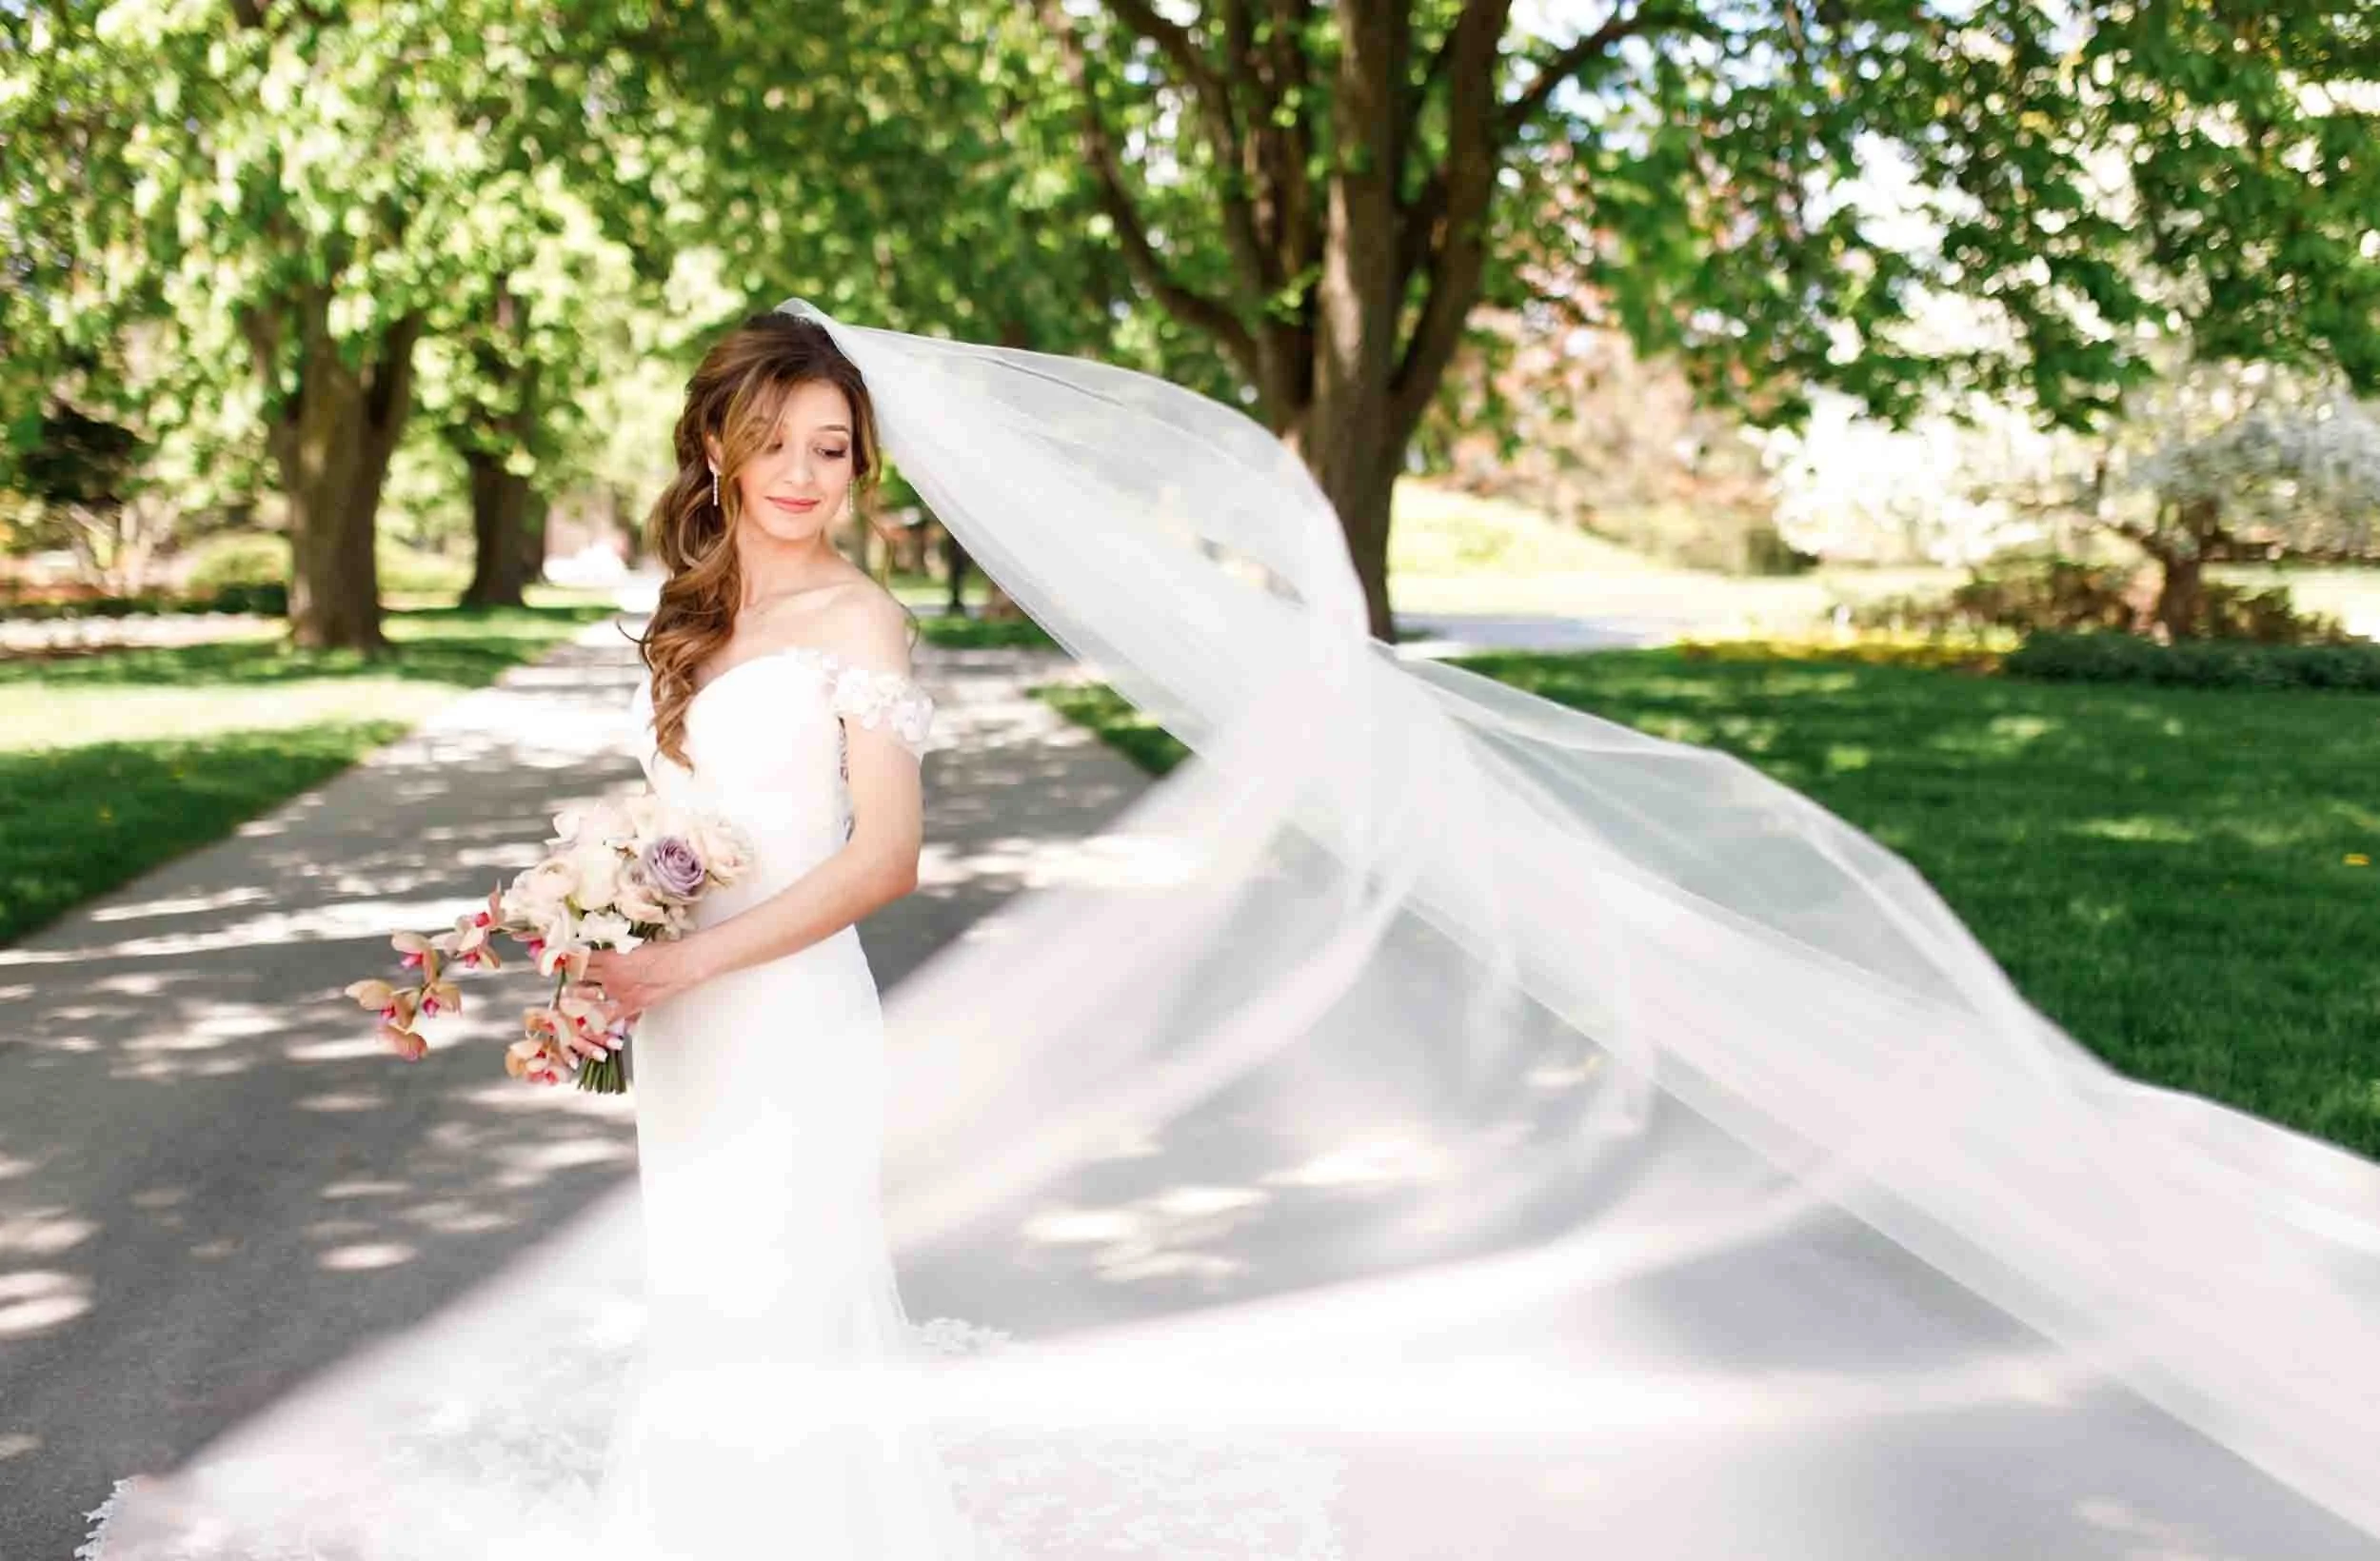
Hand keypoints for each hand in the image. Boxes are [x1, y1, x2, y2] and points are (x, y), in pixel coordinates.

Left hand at [564, 941, 699, 1057]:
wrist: (682, 963)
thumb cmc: (663, 951)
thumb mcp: (635, 947)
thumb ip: (617, 955)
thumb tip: (602, 957)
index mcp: (610, 957)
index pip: (581, 960)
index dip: (568, 961)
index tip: (559, 962)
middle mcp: (610, 976)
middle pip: (580, 980)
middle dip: (570, 981)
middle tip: (564, 984)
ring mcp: (619, 993)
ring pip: (589, 1000)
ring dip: (578, 1002)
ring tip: (570, 1004)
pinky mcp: (632, 1005)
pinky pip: (610, 1017)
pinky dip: (599, 1022)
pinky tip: (589, 1026)